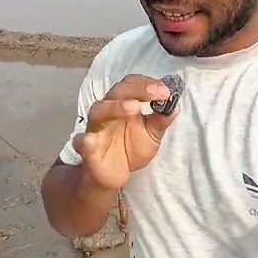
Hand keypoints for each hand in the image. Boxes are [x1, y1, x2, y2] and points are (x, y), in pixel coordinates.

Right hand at [73, 75, 177, 190]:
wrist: (115, 173)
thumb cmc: (131, 147)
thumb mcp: (152, 135)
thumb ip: (161, 121)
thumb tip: (175, 106)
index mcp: (123, 103)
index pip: (132, 84)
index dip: (148, 84)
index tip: (166, 91)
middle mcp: (107, 111)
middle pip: (117, 92)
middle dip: (137, 90)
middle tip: (157, 93)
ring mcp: (96, 129)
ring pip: (100, 111)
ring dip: (115, 107)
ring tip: (133, 108)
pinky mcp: (87, 149)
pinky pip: (83, 142)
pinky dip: (85, 141)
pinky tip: (89, 140)